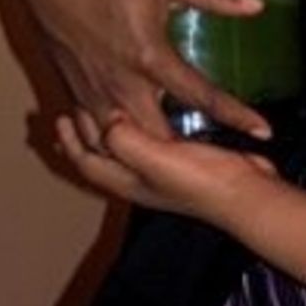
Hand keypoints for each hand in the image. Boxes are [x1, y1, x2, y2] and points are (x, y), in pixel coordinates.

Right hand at [19, 0, 269, 141]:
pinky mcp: (78, 94)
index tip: (263, 129)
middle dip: (189, 156)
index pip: (200, 95)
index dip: (236, 114)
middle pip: (160, 138)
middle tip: (221, 164)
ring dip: (153, 155)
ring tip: (185, 168)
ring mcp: (96, 94)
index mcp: (148, 58)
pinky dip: (121, 145)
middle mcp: (122, 84)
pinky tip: (138, 148)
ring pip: (126, 144)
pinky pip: (100, 132)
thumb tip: (256, 4)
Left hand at [57, 112, 276, 224]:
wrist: (245, 193)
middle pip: (104, 159)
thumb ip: (125, 140)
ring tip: (107, 113)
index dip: (71, 142)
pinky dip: (141, 128)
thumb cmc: (199, 181)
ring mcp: (163, 172)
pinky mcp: (185, 160)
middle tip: (74, 112)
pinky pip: (151, 141)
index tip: (60, 117)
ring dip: (111, 133)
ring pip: (126, 149)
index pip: (89, 163)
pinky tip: (152, 116)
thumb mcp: (155, 159)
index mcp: (128, 181)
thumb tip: (107, 120)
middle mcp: (141, 179)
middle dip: (86, 139)